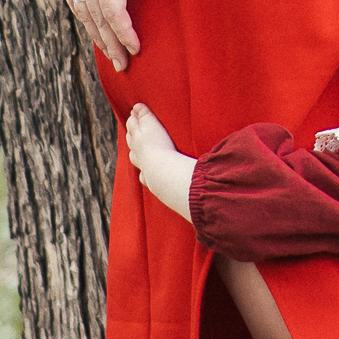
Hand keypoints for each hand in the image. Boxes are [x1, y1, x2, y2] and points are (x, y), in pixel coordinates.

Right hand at [47, 0, 164, 69]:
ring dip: (98, 38)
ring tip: (110, 56)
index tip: (136, 49)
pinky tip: (92, 29)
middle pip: (98, 21)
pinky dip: (85, 22)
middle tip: (124, 66)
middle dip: (112, 45)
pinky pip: (74, 5)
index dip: (125, 33)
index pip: (114, 12)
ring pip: (84, 16)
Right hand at [125, 101, 196, 222]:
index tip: (141, 165)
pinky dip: (140, 114)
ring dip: (134, 126)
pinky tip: (138, 107)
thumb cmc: (178, 192)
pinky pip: (142, 120)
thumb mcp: (183, 202)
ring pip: (134, 134)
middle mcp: (145, 163)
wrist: (167, 177)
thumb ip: (192, 211)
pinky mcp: (147, 131)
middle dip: (133, 141)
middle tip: (130, 134)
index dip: (142, 165)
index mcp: (152, 178)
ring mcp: (143, 147)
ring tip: (133, 118)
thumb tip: (207, 231)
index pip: (144, 172)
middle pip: (135, 150)